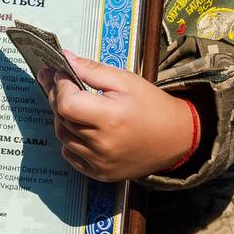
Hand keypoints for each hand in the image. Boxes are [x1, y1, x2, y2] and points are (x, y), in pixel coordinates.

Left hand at [37, 52, 195, 181]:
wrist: (176, 138)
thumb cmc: (152, 106)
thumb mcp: (125, 80)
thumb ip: (92, 70)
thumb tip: (66, 59)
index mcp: (110, 119)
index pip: (67, 103)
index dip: (59, 86)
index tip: (61, 75)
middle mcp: (102, 145)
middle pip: (62, 118)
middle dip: (57, 97)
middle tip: (60, 83)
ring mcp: (100, 163)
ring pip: (63, 137)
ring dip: (62, 118)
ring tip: (74, 104)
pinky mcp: (100, 173)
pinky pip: (70, 155)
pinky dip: (70, 140)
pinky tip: (81, 128)